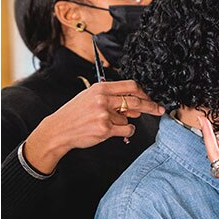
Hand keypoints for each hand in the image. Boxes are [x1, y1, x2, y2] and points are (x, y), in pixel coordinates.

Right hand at [23, 80, 164, 173]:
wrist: (59, 130)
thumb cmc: (75, 114)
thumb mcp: (90, 99)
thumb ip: (113, 100)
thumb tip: (136, 108)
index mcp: (100, 88)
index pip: (130, 86)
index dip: (143, 92)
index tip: (150, 98)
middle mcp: (103, 99)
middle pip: (135, 101)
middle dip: (150, 106)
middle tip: (159, 109)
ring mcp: (104, 114)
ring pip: (128, 119)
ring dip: (124, 123)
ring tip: (106, 124)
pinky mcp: (105, 129)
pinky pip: (126, 130)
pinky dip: (126, 132)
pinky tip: (113, 131)